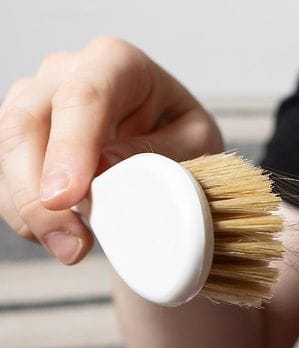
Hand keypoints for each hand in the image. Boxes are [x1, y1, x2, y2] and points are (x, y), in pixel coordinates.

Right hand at [0, 37, 221, 263]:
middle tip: (70, 243)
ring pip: (7, 153)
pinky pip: (7, 180)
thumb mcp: (195, 144)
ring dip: (31, 211)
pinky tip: (61, 238)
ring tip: (73, 249)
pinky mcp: (18, 140)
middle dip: (37, 190)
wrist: (170, 149)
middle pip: (26, 123)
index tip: (68, 196)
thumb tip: (105, 168)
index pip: (83, 96)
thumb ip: (160, 153)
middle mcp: (64, 73)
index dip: (70, 147)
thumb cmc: (185, 139)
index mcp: (116, 63)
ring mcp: (33, 102)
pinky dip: (28, 217)